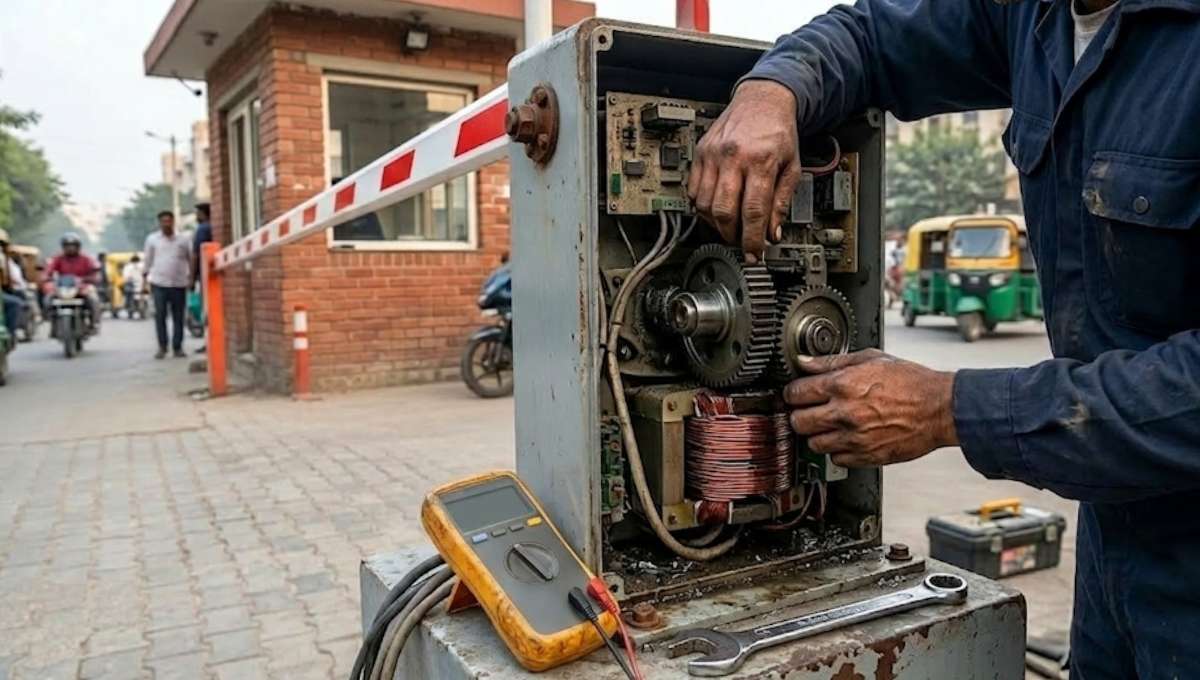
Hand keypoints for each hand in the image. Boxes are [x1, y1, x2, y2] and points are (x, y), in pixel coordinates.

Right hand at [688, 79, 801, 261]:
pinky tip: (714, 208)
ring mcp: (713, 154)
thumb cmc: (778, 132)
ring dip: (715, 223)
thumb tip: (772, 233)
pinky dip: (701, 206)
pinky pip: (692, 189)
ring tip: (728, 227)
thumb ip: (782, 201)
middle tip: (740, 242)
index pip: (753, 211)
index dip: (752, 239)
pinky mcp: (700, 152)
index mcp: (761, 161)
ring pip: (703, 204)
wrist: (762, 100)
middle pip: (724, 211)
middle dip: (731, 235)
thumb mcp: (792, 167)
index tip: (754, 254)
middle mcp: (733, 157)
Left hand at [783, 349, 958, 466]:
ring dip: (816, 435)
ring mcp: (853, 438)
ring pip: (812, 443)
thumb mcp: (871, 358)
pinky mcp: (865, 456)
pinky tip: (846, 438)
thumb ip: (833, 361)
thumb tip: (805, 361)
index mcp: (842, 385)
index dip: (792, 393)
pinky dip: (836, 450)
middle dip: (799, 415)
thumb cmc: (911, 382)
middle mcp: (844, 413)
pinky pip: (835, 459)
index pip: (795, 393)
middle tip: (808, 411)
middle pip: (797, 421)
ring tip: (828, 425)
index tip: (796, 394)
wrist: (940, 408)